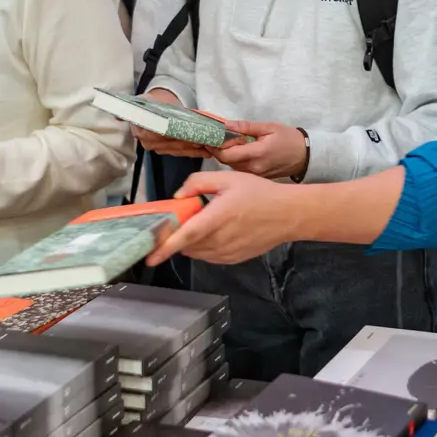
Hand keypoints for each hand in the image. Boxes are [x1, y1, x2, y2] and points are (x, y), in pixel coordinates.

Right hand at [133, 89, 220, 159]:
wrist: (155, 107)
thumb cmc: (152, 102)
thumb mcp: (144, 101)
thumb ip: (132, 107)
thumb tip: (117, 116)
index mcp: (142, 130)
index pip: (162, 135)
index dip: (178, 135)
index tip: (193, 135)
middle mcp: (149, 142)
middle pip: (173, 144)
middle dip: (190, 142)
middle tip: (207, 140)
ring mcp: (158, 148)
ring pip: (179, 150)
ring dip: (196, 149)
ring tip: (211, 145)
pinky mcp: (167, 151)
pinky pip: (182, 153)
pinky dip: (195, 152)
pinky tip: (207, 151)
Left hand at [146, 170, 303, 265]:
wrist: (288, 214)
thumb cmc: (259, 193)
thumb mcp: (228, 177)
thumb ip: (198, 182)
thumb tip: (178, 196)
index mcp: (217, 218)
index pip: (185, 237)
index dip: (165, 248)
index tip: (149, 256)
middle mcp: (220, 240)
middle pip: (186, 245)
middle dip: (177, 236)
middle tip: (183, 219)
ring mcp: (227, 253)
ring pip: (196, 252)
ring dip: (191, 241)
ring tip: (205, 222)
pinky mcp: (233, 259)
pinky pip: (209, 256)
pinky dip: (204, 246)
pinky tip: (216, 231)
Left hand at [217, 121, 306, 179]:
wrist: (305, 156)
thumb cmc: (289, 139)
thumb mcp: (269, 127)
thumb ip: (246, 127)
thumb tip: (226, 125)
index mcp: (257, 154)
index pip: (226, 155)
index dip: (216, 146)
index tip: (214, 136)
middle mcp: (253, 168)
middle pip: (226, 161)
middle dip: (219, 150)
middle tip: (221, 137)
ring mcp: (255, 175)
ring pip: (231, 167)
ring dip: (227, 155)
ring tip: (232, 142)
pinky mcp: (257, 178)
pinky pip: (240, 170)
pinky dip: (235, 160)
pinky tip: (241, 151)